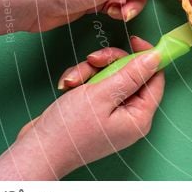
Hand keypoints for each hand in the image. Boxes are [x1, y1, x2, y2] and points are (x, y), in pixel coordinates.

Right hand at [0, 36, 164, 179]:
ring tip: (73, 81)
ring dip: (91, 72)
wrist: (36, 150)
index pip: (155, 78)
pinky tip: (68, 87)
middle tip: (93, 60)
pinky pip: (96, 87)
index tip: (133, 40)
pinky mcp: (95, 112)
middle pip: (132, 75)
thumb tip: (156, 58)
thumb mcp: (102, 95)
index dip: (146, 57)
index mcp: (140, 117)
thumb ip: (131, 74)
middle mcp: (129, 117)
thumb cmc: (69, 129)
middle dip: (110, 64)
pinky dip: (82, 82)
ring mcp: (112, 115)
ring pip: (111, 77)